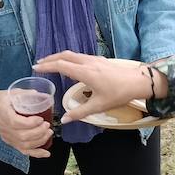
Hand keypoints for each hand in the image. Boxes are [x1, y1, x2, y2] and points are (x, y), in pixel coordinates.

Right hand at [0, 90, 52, 156]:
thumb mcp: (9, 93)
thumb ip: (24, 94)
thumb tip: (38, 94)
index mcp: (3, 114)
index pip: (16, 123)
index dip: (30, 123)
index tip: (40, 119)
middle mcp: (5, 128)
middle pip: (22, 136)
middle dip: (39, 132)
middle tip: (47, 125)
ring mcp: (8, 137)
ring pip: (24, 145)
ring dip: (40, 141)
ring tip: (48, 133)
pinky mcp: (11, 142)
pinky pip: (23, 151)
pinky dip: (36, 153)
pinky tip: (46, 153)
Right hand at [32, 51, 161, 122]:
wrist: (138, 81)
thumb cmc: (119, 94)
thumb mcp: (99, 106)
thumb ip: (80, 112)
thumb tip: (64, 120)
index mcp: (85, 72)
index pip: (61, 65)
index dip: (47, 66)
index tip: (36, 68)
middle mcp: (87, 62)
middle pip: (64, 56)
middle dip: (50, 59)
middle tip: (38, 63)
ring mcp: (94, 59)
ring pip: (72, 54)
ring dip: (59, 57)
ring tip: (50, 63)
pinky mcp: (99, 59)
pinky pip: (79, 56)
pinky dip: (68, 58)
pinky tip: (68, 65)